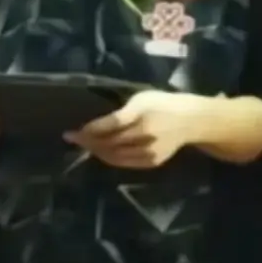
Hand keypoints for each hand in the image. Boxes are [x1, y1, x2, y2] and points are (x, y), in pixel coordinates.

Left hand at [65, 90, 207, 168]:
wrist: (190, 121)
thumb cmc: (162, 104)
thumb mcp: (141, 99)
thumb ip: (120, 113)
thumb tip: (96, 126)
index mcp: (140, 115)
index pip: (108, 126)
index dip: (88, 130)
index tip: (71, 132)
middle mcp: (144, 135)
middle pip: (109, 143)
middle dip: (88, 143)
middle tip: (73, 139)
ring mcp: (148, 152)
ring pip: (115, 156)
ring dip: (96, 152)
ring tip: (84, 145)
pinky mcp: (152, 162)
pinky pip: (125, 163)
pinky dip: (110, 158)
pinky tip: (101, 152)